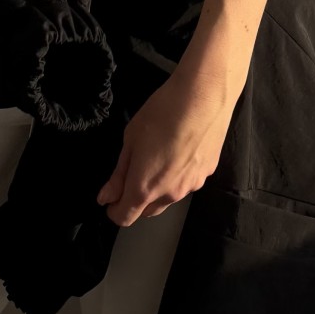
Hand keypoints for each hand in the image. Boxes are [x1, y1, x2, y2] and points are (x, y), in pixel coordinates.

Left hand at [95, 60, 238, 226]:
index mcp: (144, 188)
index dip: (113, 210)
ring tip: (159, 156)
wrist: (204, 96)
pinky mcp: (208, 173)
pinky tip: (179, 150)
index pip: (125, 217)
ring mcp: (192, 186)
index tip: (110, 197)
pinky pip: (187, 183)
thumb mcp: (131, 139)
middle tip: (133, 172)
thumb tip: (106, 197)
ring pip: (169, 198)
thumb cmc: (162, 113)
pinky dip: (178, 176)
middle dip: (136, 201)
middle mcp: (169, 194)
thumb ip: (119, 174)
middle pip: (147, 212)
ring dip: (158, 189)